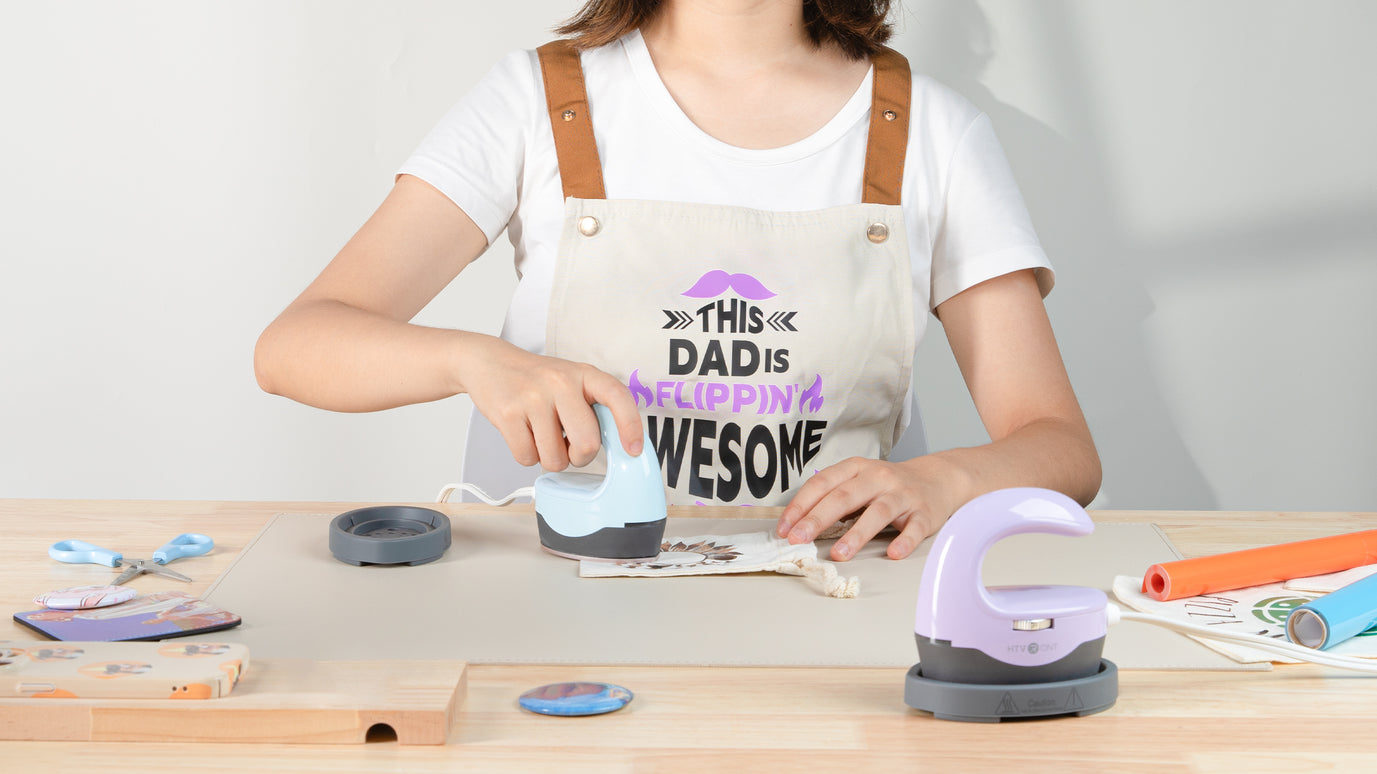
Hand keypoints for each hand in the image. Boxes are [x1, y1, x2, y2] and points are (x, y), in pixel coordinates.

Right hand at [462, 336, 643, 470]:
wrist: (489, 363)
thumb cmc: (536, 380)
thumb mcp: (571, 381)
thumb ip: (592, 407)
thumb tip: (616, 446)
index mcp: (584, 374)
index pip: (617, 397)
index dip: (630, 425)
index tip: (633, 449)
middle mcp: (561, 382)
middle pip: (587, 443)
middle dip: (579, 457)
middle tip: (568, 446)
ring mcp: (533, 397)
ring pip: (555, 458)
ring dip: (550, 457)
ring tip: (541, 435)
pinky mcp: (507, 413)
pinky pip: (527, 457)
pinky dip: (527, 455)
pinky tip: (523, 433)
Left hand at [776, 456, 962, 560]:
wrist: (937, 479)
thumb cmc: (888, 486)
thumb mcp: (858, 482)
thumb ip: (833, 498)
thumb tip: (797, 525)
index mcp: (856, 468)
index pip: (822, 484)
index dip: (801, 506)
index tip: (784, 528)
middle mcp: (878, 478)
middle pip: (844, 497)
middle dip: (818, 519)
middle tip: (798, 539)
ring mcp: (902, 495)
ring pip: (878, 512)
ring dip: (857, 534)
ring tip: (839, 554)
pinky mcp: (924, 513)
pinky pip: (914, 528)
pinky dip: (904, 540)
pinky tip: (893, 553)